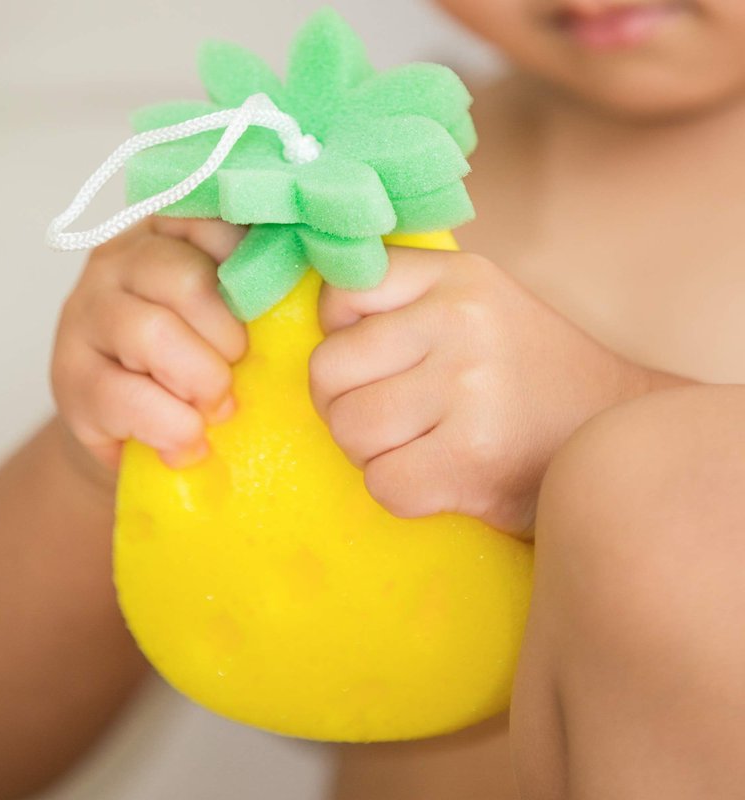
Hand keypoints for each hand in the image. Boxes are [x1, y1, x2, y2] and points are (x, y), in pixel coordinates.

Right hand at [52, 217, 246, 472]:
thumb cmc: (199, 362)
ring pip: (152, 333)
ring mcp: (85, 314)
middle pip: (185, 281)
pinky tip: (187, 440)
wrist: (138, 426)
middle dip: (228, 340)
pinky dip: (172, 427)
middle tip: (239, 370)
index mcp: (166, 232)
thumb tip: (316, 280)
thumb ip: (257, 287)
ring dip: (201, 381)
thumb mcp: (230, 314)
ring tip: (214, 409)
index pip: (214, 225)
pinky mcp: (70, 378)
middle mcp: (117, 260)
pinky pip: (126, 397)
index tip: (268, 317)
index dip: (254, 276)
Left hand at [309, 247, 651, 534]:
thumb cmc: (527, 372)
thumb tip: (321, 328)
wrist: (618, 429)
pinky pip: (383, 483)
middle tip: (388, 417)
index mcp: (456, 277)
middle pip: (327, 372)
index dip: (341, 339)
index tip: (375, 362)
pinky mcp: (473, 458)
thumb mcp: (477, 305)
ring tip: (415, 446)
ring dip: (370, 452)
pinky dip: (399, 491)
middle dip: (343, 405)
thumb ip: (404, 303)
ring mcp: (469, 389)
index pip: (339, 295)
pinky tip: (437, 478)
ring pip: (349, 430)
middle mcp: (460, 322)